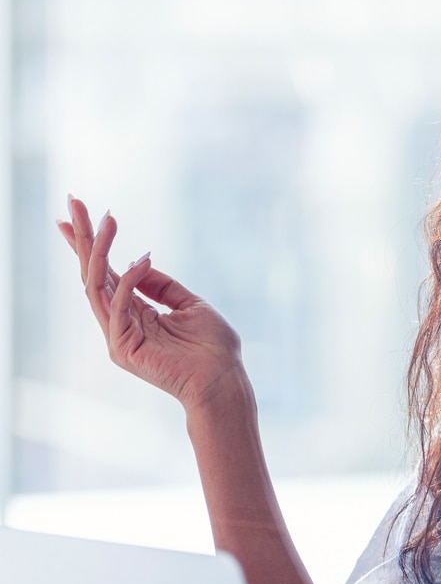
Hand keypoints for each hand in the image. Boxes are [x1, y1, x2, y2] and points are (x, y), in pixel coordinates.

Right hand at [58, 196, 247, 411]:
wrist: (225, 381)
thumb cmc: (214, 348)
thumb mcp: (191, 305)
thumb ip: (163, 286)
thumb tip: (139, 260)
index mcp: (135, 312)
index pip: (106, 273)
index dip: (91, 243)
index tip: (78, 212)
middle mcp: (121, 322)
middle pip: (92, 273)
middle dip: (82, 238)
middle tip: (74, 202)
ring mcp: (119, 336)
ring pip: (96, 286)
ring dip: (98, 251)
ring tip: (105, 221)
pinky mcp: (124, 348)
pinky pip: (119, 306)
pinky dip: (129, 281)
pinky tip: (142, 259)